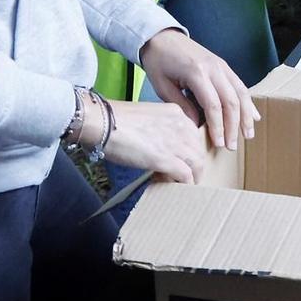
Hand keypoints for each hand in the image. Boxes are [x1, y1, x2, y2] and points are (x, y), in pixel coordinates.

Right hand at [88, 97, 210, 182]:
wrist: (102, 122)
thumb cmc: (115, 120)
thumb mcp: (147, 118)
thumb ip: (160, 130)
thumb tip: (161, 149)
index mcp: (176, 113)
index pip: (194, 134)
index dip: (189, 149)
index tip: (184, 159)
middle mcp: (181, 126)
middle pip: (198, 149)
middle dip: (194, 164)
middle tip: (185, 175)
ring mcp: (176, 142)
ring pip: (197, 163)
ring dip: (192, 176)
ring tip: (183, 184)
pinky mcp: (166, 159)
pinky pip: (185, 175)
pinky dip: (184, 184)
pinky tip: (176, 188)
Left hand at [139, 28, 259, 150]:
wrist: (162, 37)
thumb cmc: (158, 62)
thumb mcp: (163, 86)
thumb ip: (181, 106)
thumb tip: (197, 126)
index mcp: (197, 73)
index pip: (213, 105)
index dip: (218, 126)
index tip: (219, 143)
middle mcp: (214, 68)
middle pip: (231, 101)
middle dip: (234, 126)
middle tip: (233, 145)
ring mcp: (222, 65)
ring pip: (241, 92)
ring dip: (246, 115)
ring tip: (248, 134)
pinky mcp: (224, 66)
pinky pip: (240, 85)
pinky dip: (247, 101)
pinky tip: (253, 115)